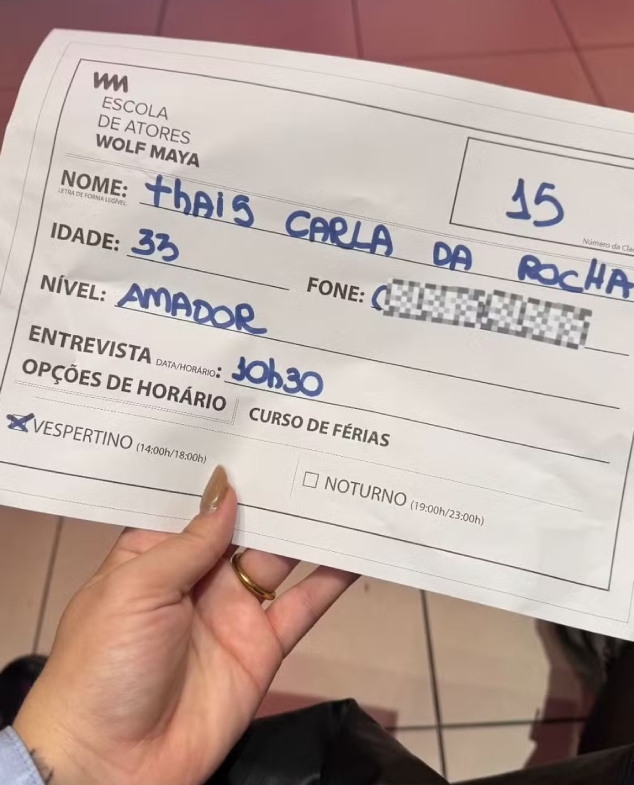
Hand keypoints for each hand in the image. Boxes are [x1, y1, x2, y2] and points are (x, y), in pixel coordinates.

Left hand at [14, 466, 356, 784]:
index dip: (227, 474)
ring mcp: (233, 610)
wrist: (113, 765)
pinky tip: (355, 552)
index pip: (197, 503)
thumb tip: (228, 490)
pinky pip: (302, 605)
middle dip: (276, 494)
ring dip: (310, 530)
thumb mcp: (135, 590)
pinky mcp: (263, 646)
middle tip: (316, 453)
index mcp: (157, 554)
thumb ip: (189, 541)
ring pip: (280, 558)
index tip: (260, 434)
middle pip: (246, 525)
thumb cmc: (102, 666)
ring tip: (343, 490)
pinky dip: (331, 581)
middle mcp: (198, 576)